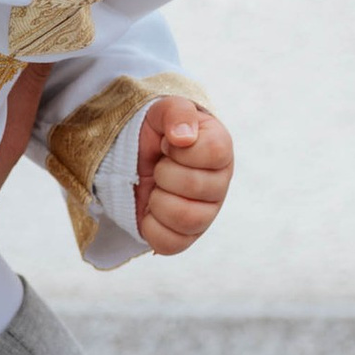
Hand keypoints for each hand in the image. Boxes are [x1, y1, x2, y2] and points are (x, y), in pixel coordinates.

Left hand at [136, 99, 233, 255]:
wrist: (135, 157)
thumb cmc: (156, 133)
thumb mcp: (162, 111)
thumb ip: (177, 112)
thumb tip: (183, 137)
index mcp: (220, 150)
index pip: (214, 152)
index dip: (181, 148)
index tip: (168, 144)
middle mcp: (219, 184)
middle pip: (197, 187)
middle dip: (165, 173)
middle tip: (159, 166)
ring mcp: (205, 213)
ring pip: (189, 219)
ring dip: (159, 201)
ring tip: (156, 189)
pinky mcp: (185, 236)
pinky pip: (171, 244)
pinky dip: (151, 227)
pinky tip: (149, 210)